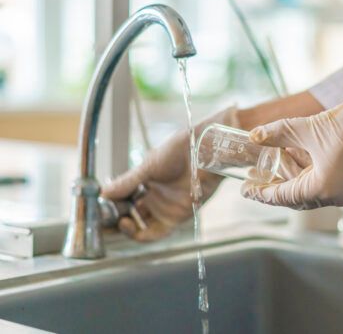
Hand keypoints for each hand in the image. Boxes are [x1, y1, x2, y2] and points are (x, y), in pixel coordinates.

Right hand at [101, 106, 239, 241]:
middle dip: (113, 221)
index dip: (108, 206)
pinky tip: (127, 224)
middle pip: (129, 215)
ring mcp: (164, 208)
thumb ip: (127, 182)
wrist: (203, 153)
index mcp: (145, 182)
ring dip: (124, 228)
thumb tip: (103, 193)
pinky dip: (139, 234)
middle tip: (98, 222)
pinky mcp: (176, 217)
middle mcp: (153, 197)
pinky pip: (155, 233)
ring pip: (139, 226)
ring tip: (113, 222)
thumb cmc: (178, 151)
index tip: (95, 209)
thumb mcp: (148, 166)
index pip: (122, 199)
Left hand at [242, 67, 342, 209]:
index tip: (244, 189)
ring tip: (275, 158)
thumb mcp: (311, 128)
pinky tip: (298, 153)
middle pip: (295, 195)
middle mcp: (335, 196)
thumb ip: (280, 134)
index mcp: (322, 189)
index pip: (282, 196)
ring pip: (310, 187)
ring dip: (292, 174)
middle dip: (274, 184)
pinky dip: (308, 170)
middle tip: (255, 176)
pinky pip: (324, 180)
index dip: (260, 192)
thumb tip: (255, 135)